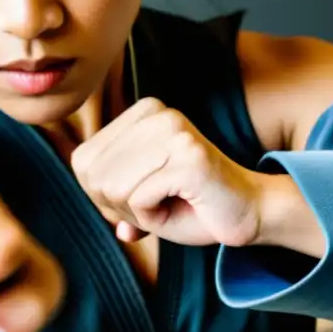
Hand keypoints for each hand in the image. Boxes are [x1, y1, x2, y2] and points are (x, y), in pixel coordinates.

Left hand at [71, 97, 262, 246]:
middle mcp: (157, 113)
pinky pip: (140, 199)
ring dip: (138, 213)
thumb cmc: (192, 205)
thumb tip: (97, 212)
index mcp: (141, 113)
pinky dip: (154, 218)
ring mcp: (175, 131)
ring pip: (114, 187)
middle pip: (95, 176)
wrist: (249, 212)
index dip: (104, 195)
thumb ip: (107, 195)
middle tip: (159, 205)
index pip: (83, 161)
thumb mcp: (137, 199)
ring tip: (172, 202)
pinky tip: (184, 205)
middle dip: (119, 207)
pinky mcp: (189, 156)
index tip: (143, 197)